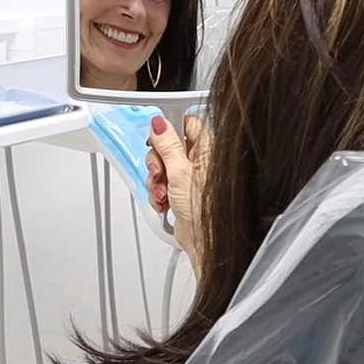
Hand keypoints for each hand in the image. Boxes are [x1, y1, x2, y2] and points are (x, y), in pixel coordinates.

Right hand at [145, 114, 209, 272]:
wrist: (205, 240)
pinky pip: (164, 183)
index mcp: (207, 149)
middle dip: (158, 160)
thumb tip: (160, 123)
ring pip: (164, 166)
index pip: (188, 123)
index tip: (157, 137)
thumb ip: (168, 145)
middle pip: (170, 145)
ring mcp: (191, 176)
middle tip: (159, 172)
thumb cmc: (204, 209)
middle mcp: (201, 160)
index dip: (170, 128)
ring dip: (157, 179)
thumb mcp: (179, 172)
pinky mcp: (182, 191)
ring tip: (162, 192)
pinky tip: (164, 202)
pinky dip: (159, 192)